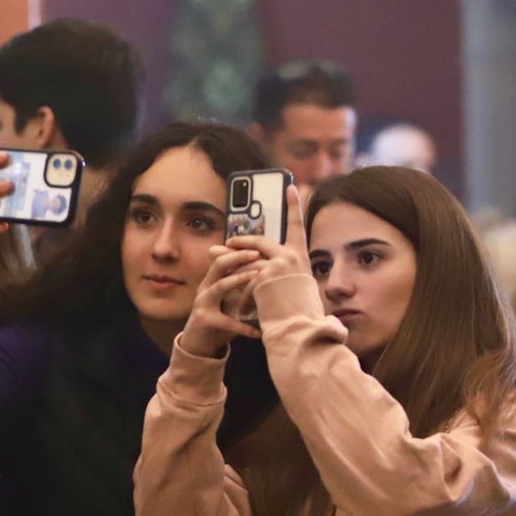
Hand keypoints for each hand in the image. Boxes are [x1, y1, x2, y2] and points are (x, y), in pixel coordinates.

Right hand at [174, 246, 262, 357]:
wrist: (197, 345)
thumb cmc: (218, 321)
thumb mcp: (228, 300)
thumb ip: (240, 288)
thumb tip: (267, 273)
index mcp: (212, 281)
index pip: (224, 258)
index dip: (240, 250)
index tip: (259, 246)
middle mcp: (205, 288)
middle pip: (219, 265)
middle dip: (239, 257)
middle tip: (258, 254)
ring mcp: (202, 303)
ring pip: (220, 286)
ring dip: (239, 280)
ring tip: (257, 278)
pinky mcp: (204, 320)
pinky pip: (227, 322)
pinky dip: (245, 328)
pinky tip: (259, 332)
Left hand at [225, 184, 311, 309]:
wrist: (300, 329)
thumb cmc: (297, 312)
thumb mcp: (290, 285)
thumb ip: (272, 270)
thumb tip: (249, 260)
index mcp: (300, 256)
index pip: (297, 225)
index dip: (294, 205)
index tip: (291, 186)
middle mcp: (291, 256)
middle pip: (259, 241)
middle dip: (240, 242)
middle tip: (227, 242)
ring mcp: (278, 265)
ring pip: (246, 260)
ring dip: (229, 263)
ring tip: (215, 259)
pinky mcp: (265, 276)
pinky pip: (244, 279)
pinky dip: (238, 292)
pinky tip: (237, 306)